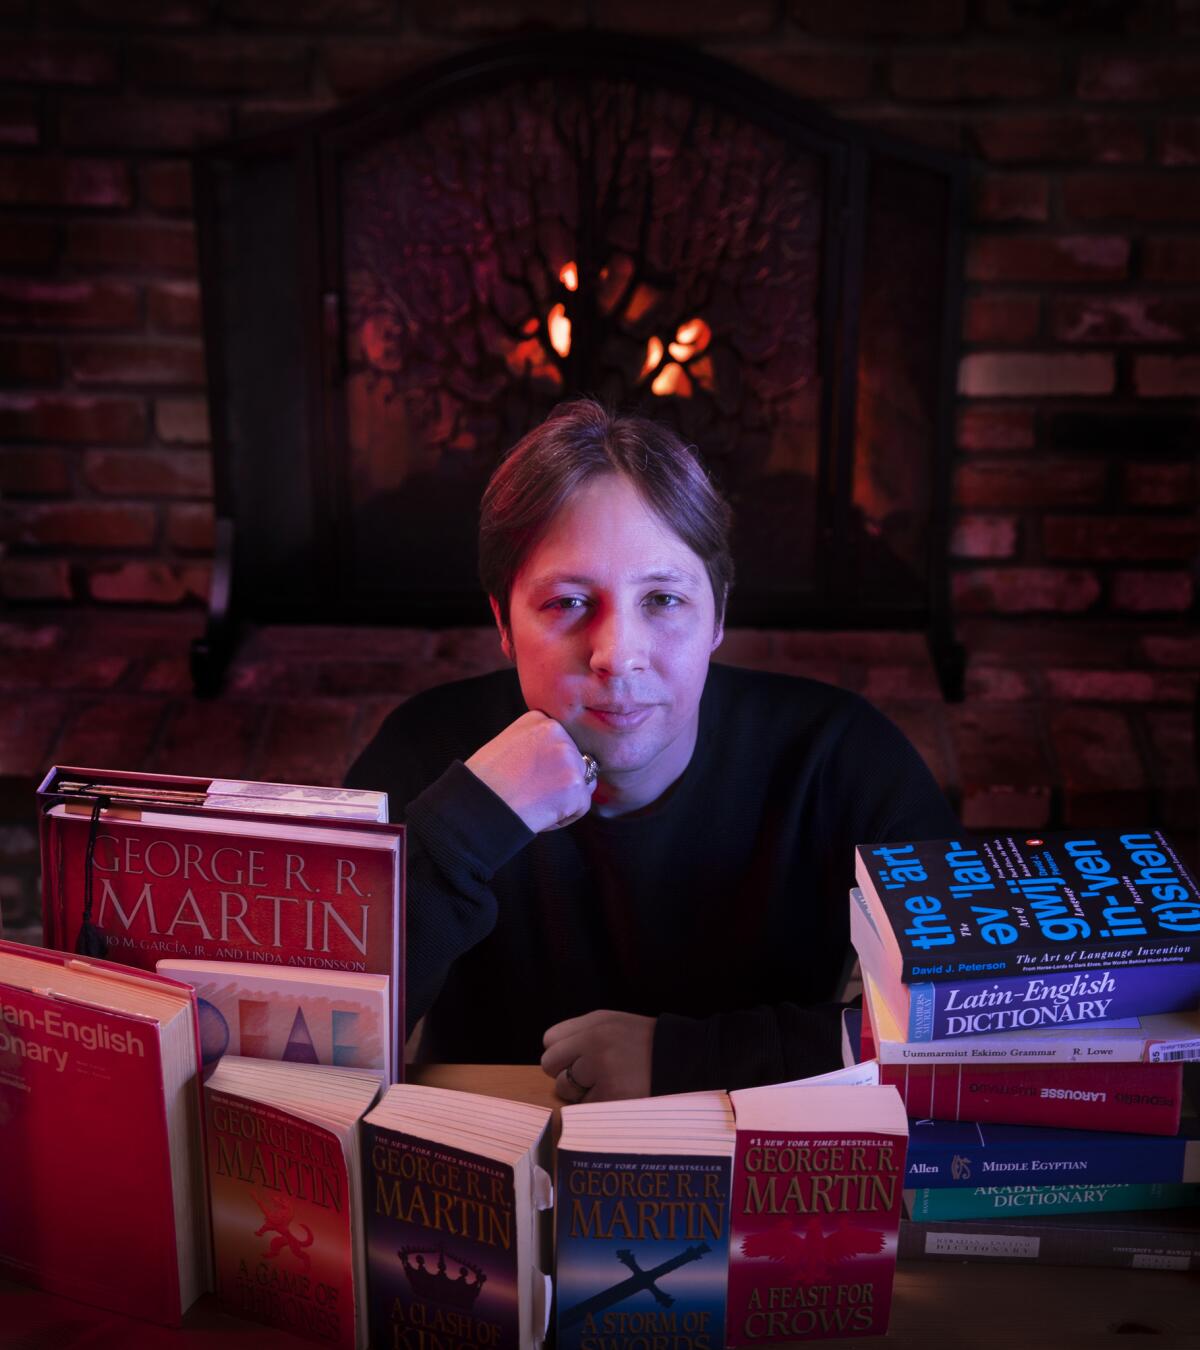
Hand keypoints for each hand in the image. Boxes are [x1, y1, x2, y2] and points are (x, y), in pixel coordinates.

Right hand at [465, 711, 596, 833]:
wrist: (475, 807)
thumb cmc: (484, 783)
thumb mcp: (509, 745)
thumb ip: (537, 745)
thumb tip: (559, 761)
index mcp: (539, 719)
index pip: (562, 744)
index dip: (547, 767)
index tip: (525, 776)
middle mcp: (557, 731)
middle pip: (577, 762)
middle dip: (558, 782)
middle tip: (528, 792)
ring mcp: (569, 757)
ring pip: (582, 784)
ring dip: (563, 798)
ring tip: (533, 801)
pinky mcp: (576, 785)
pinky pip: (582, 806)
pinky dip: (563, 818)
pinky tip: (538, 812)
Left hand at [541, 1009, 654, 1102]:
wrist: (684, 1059)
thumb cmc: (643, 1043)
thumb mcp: (612, 1023)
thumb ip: (579, 1034)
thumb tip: (553, 1055)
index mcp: (594, 1023)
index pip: (550, 1040)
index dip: (562, 1051)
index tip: (577, 1057)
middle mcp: (595, 1043)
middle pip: (550, 1064)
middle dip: (565, 1072)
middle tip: (590, 1074)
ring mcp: (603, 1071)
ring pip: (564, 1089)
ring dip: (579, 1092)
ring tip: (606, 1083)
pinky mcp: (611, 1097)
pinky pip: (584, 1107)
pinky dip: (596, 1106)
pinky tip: (616, 1095)